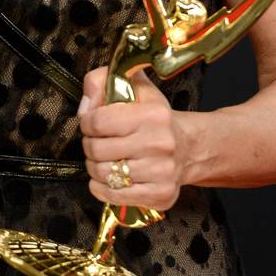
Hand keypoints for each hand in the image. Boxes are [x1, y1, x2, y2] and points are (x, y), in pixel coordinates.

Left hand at [78, 65, 186, 210]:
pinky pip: (112, 195)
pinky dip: (101, 187)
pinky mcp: (160, 195)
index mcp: (153, 115)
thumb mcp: (136, 88)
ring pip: (103, 174)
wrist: (190, 147)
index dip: (87, 123)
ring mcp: (162, 172)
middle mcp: (160, 144)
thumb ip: (103, 81)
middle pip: (97, 150)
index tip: (91, 123)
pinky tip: (108, 177)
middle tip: (97, 142)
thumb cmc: (157, 119)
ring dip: (95, 167)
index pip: (98, 122)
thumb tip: (85, 107)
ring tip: (104, 159)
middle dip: (90, 145)